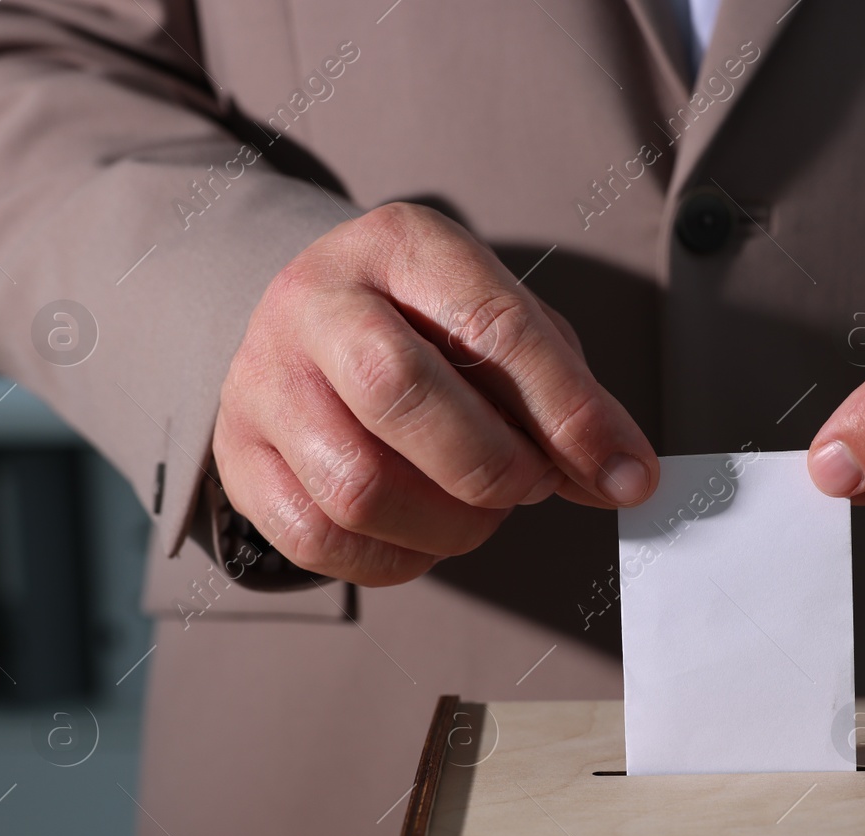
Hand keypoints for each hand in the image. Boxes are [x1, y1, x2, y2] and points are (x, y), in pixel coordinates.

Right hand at [213, 203, 657, 584]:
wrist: (311, 331)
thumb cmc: (428, 331)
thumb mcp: (506, 331)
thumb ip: (568, 397)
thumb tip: (624, 478)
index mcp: (400, 246)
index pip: (491, 325)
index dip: (568, 410)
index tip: (626, 473)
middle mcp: (316, 301)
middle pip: (400, 396)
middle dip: (491, 467)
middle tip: (531, 486)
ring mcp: (263, 381)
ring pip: (356, 485)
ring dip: (448, 525)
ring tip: (481, 512)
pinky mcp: (238, 457)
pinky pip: (318, 539)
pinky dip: (394, 560)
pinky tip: (425, 536)